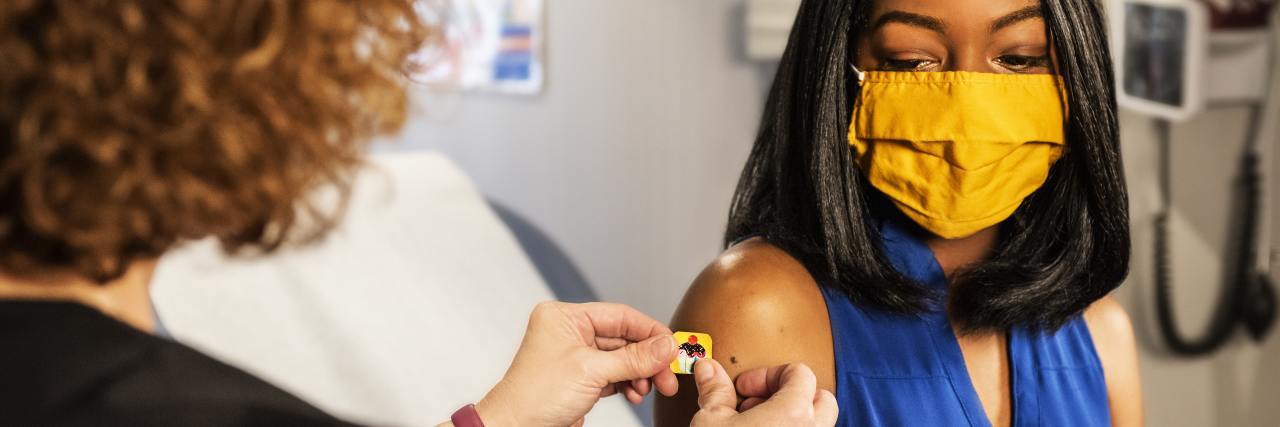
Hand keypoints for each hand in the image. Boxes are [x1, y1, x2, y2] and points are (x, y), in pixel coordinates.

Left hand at [475, 302, 678, 425]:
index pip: (620, 316)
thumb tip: (667, 346)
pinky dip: (628, 384)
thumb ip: (633, 358)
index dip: (650, 332)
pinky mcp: (580, 379)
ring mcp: (576, 356)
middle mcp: (570, 332)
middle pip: (624, 338)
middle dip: (648, 359)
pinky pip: (614, 375)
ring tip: (649, 389)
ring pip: (622, 358)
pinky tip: (635, 394)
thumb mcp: (591, 371)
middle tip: (668, 375)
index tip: (673, 347)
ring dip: (640, 374)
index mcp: (565, 317)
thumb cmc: (535, 396)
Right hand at [690, 359, 837, 426]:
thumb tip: (708, 370)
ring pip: (819, 424)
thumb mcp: (712, 421)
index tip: (745, 386)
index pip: (800, 373)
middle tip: (759, 403)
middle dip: (792, 395)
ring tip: (760, 423)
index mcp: (795, 413)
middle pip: (821, 398)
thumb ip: (716, 390)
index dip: (767, 375)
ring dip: (793, 418)